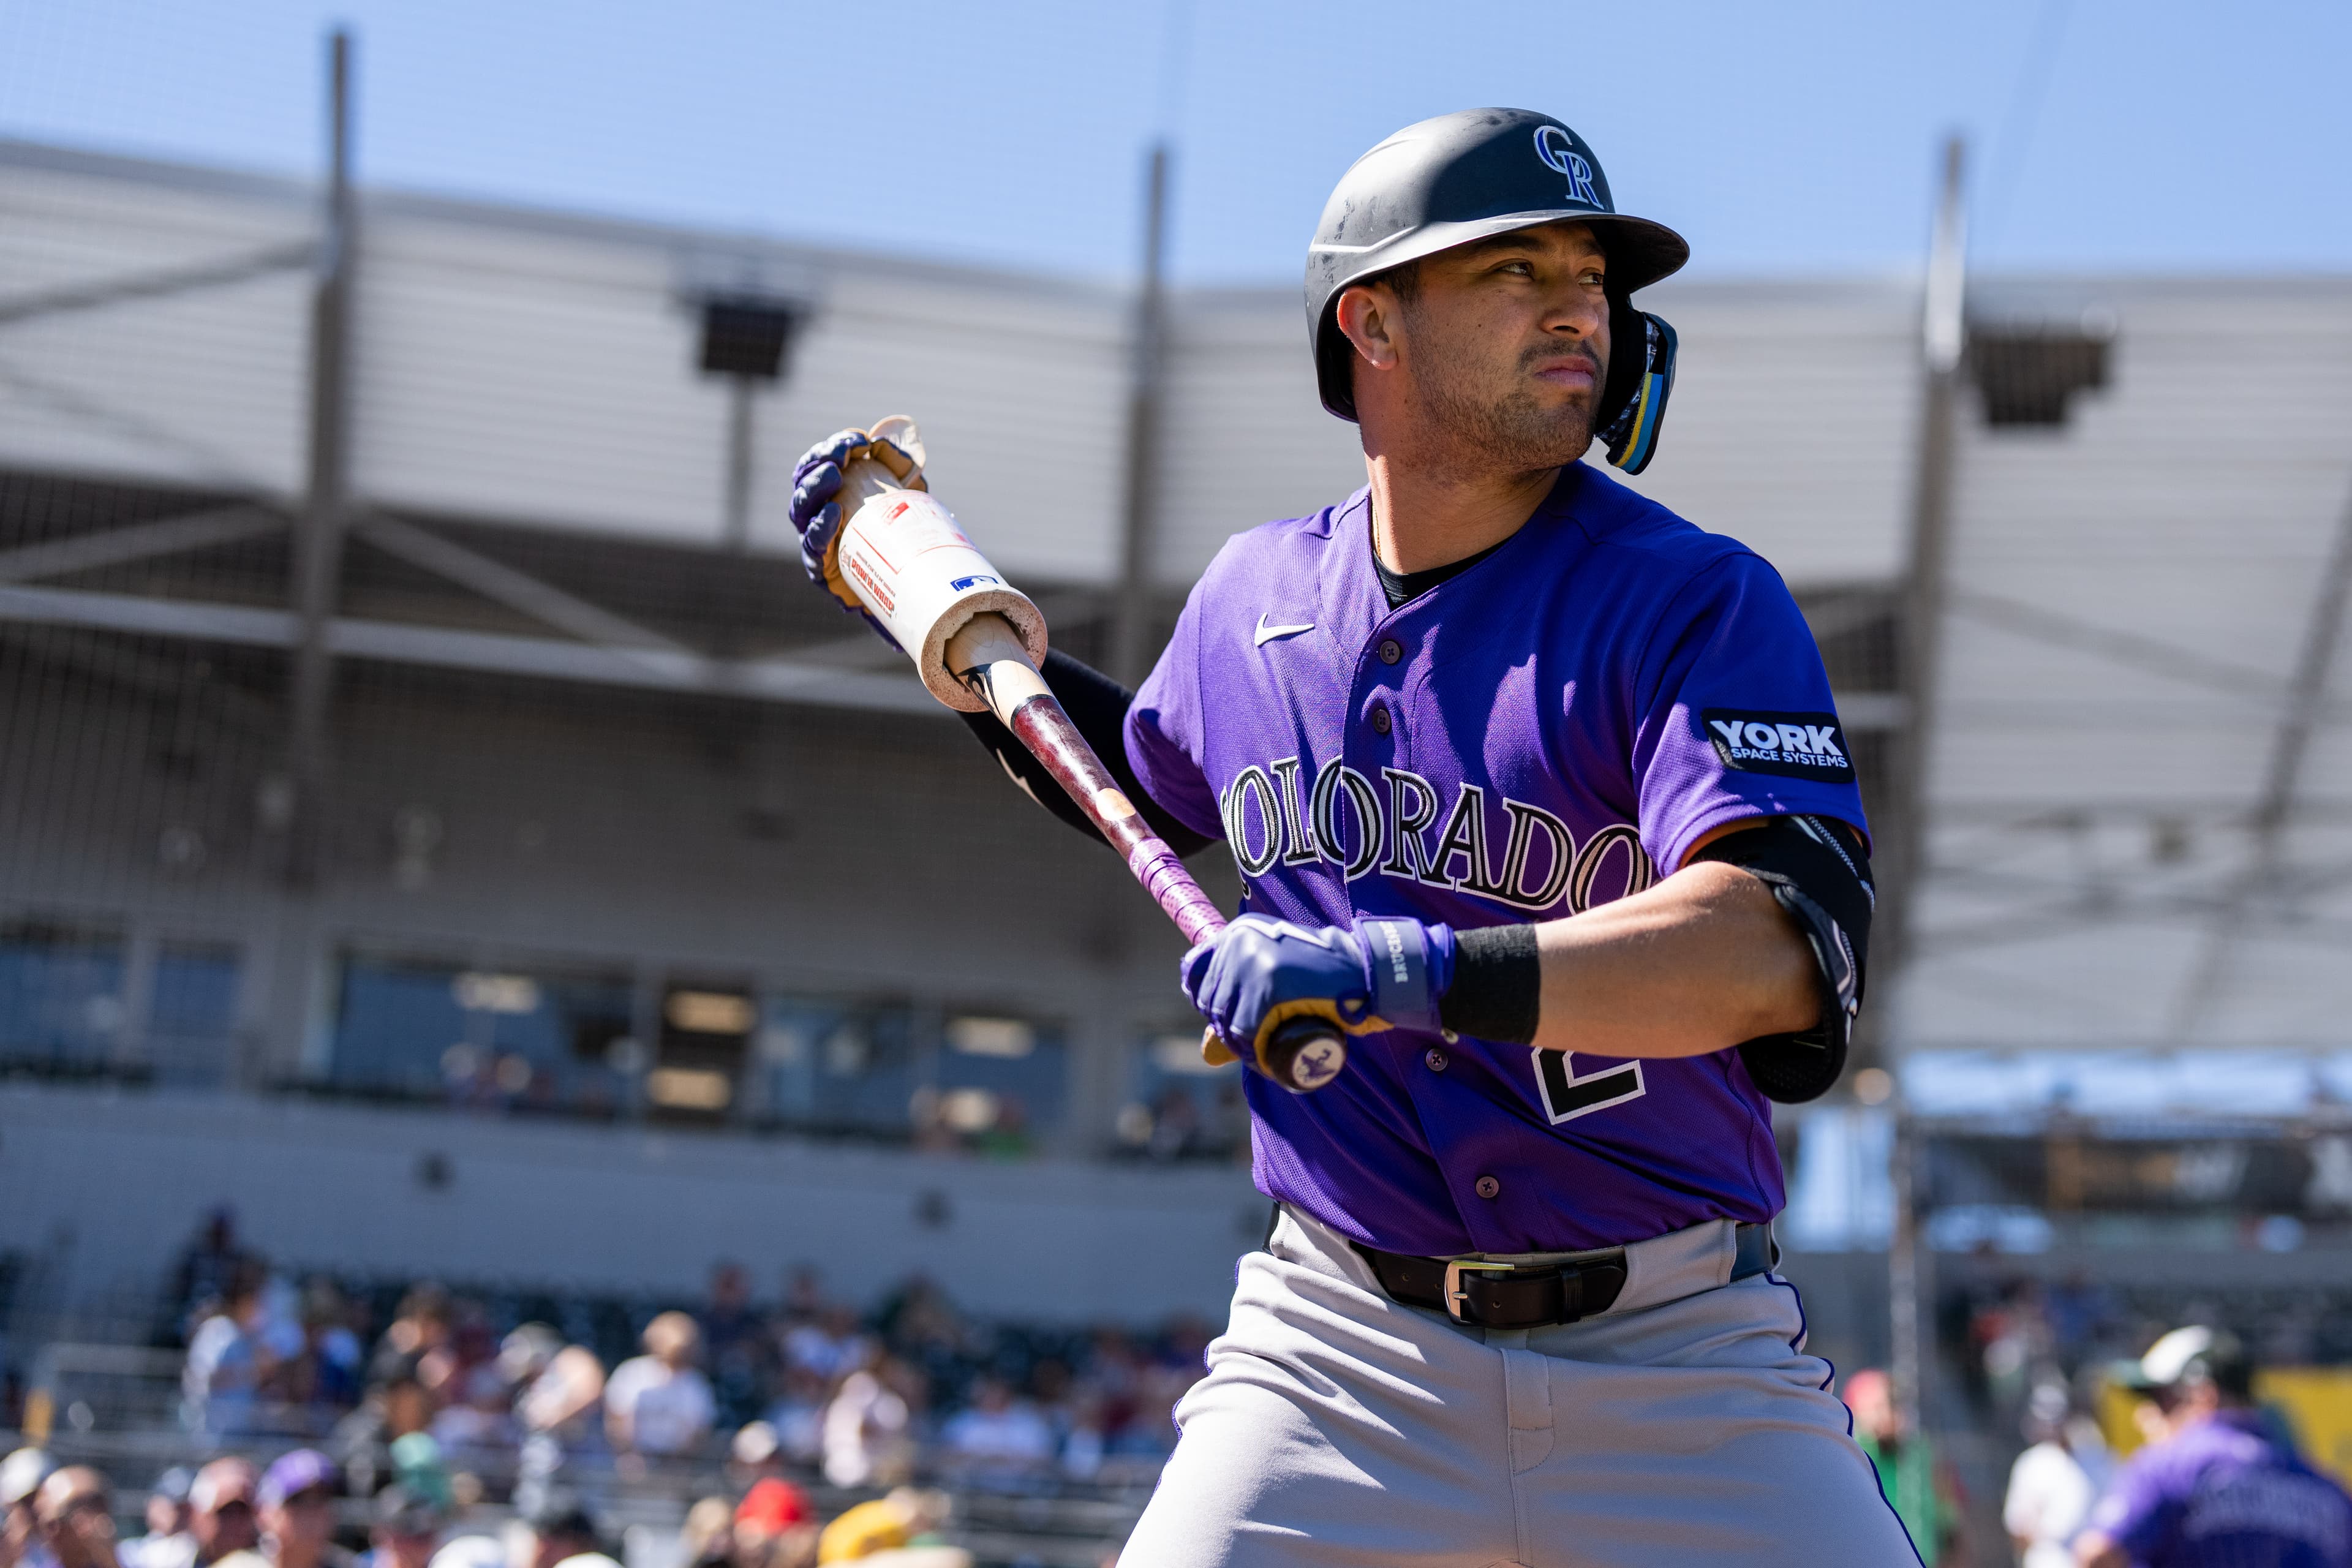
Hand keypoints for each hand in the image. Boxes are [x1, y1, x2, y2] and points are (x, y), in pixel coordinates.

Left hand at [787, 427, 920, 641]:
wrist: (892, 550)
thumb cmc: (887, 582)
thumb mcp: (887, 603)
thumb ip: (891, 622)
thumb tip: (903, 649)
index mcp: (823, 564)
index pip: (812, 545)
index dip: (818, 529)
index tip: (835, 516)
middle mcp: (814, 533)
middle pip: (803, 505)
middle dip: (816, 487)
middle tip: (837, 473)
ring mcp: (817, 503)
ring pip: (809, 477)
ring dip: (825, 459)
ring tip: (848, 448)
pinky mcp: (828, 478)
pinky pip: (823, 458)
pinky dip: (839, 447)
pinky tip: (859, 441)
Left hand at [1182, 915, 1454, 1068]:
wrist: (1370, 976)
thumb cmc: (1327, 983)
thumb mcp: (1277, 985)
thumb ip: (1239, 1009)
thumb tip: (1206, 1054)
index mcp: (1240, 931)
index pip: (1192, 968)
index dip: (1207, 1000)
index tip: (1227, 1017)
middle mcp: (1240, 939)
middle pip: (1209, 999)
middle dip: (1229, 1028)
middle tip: (1262, 1039)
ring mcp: (1253, 960)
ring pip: (1225, 1019)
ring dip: (1243, 1044)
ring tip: (1270, 1049)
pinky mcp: (1269, 984)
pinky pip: (1244, 1031)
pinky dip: (1254, 1052)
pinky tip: (1270, 1056)